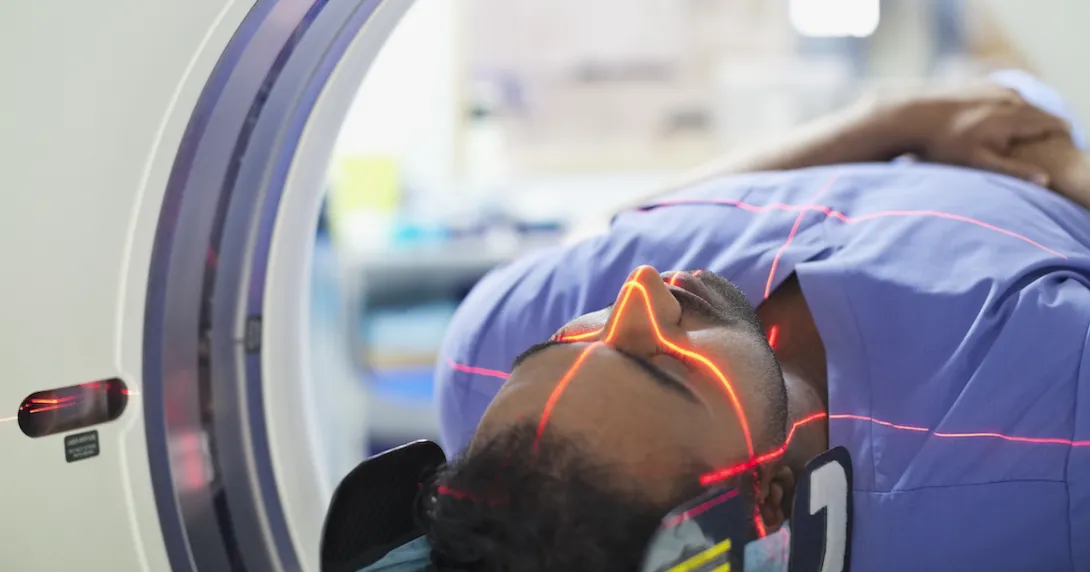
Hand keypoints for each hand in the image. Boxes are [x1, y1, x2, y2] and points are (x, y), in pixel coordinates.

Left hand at [888, 82, 1069, 184]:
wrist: (912, 115)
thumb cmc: (943, 144)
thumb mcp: (979, 162)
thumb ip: (1013, 171)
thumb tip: (1046, 180)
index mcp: (1015, 116)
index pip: (1052, 124)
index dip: (1061, 135)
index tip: (1065, 146)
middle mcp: (1010, 98)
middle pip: (1040, 112)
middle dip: (1047, 126)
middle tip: (1055, 139)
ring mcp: (995, 88)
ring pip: (1023, 103)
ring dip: (1029, 116)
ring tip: (1031, 132)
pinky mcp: (980, 85)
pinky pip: (1004, 97)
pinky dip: (1010, 107)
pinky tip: (1004, 119)